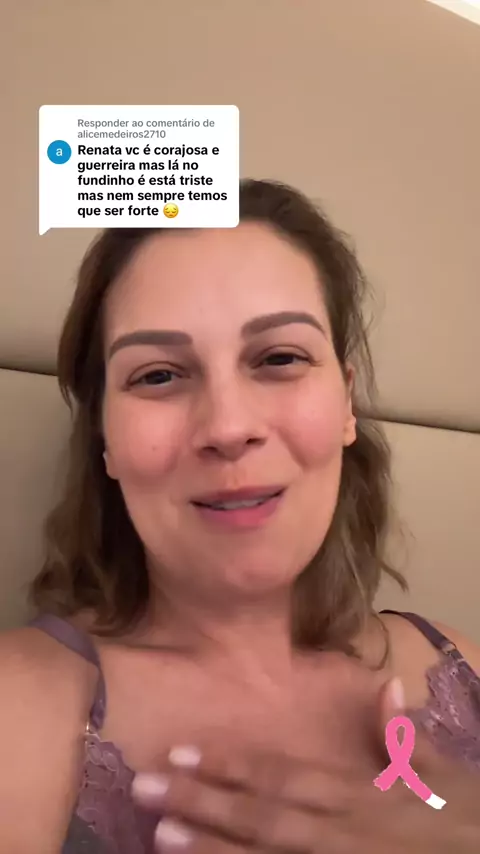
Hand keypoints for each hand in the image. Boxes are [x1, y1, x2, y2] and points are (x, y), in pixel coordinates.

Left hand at [132, 681, 479, 852]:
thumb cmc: (458, 816)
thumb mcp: (440, 771)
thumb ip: (404, 735)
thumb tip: (389, 684)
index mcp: (360, 794)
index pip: (284, 777)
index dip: (232, 765)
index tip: (182, 752)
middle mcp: (339, 833)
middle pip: (260, 819)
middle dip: (201, 803)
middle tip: (144, 788)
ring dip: (210, 848)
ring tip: (158, 834)